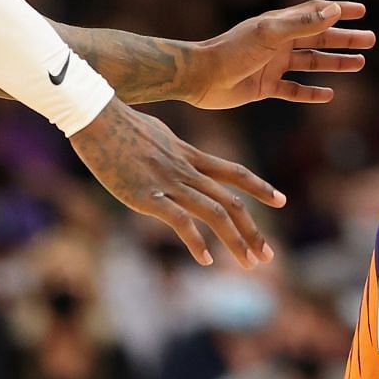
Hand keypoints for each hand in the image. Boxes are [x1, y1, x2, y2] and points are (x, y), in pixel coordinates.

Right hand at [70, 101, 283, 266]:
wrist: (97, 115)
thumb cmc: (118, 121)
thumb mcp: (155, 133)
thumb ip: (169, 148)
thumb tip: (173, 151)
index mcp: (189, 155)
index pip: (233, 171)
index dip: (259, 186)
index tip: (281, 200)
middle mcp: (186, 170)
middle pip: (231, 201)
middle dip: (253, 229)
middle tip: (268, 255)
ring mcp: (169, 183)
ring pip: (215, 213)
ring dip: (236, 240)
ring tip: (250, 263)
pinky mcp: (148, 196)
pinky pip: (180, 221)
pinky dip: (196, 242)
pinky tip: (206, 260)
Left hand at [182, 0, 373, 108]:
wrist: (201, 78)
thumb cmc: (233, 51)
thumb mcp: (271, 34)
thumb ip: (304, 24)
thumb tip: (335, 10)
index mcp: (280, 24)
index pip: (315, 12)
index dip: (338, 10)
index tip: (361, 11)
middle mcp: (278, 42)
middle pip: (319, 38)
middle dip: (344, 39)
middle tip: (370, 40)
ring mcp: (273, 64)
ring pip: (311, 63)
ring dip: (334, 63)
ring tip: (359, 64)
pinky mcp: (265, 86)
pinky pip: (294, 90)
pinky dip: (311, 93)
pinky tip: (329, 95)